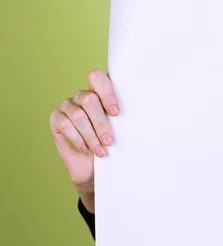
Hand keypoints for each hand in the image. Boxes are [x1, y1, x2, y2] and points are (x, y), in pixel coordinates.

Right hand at [49, 70, 119, 211]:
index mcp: (100, 93)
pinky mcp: (56, 118)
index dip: (107, 93)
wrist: (92, 168)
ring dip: (92, 135)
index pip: (98, 78)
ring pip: (78, 115)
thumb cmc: (109, 146)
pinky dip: (78, 139)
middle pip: (89, 100)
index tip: (117, 113)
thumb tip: (143, 112)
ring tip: (101, 151)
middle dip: (101, 123)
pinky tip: (85, 149)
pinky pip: (66, 125)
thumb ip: (123, 117)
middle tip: (110, 141)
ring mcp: (67, 105)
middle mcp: (82, 96)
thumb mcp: (120, 130)